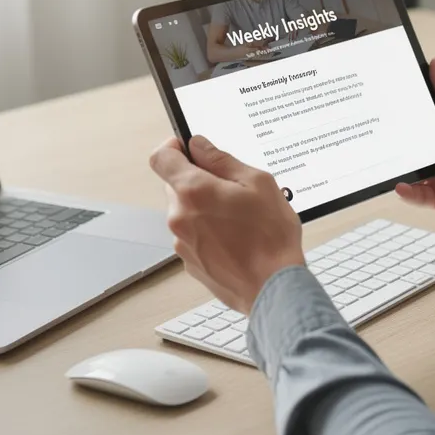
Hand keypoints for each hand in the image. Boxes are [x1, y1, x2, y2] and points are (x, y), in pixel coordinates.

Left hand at [149, 136, 303, 313]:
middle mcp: (179, 217)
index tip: (187, 148)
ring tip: (239, 220)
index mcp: (193, 191)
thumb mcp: (258, 183)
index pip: (161, 157)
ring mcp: (182, 243)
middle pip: (175, 185)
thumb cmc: (271, 238)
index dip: (173, 147)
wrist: (273, 288)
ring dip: (205, 209)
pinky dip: (208, 232)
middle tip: (231, 189)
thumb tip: (200, 146)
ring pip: (186, 212)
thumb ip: (222, 160)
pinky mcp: (189, 262)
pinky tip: (235, 239)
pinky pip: (193, 236)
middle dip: (198, 181)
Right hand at [395, 58, 434, 236]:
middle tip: (373, 129)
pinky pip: (418, 196)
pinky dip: (407, 192)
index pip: (421, 115)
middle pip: (410, 142)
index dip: (403, 108)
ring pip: (411, 169)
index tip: (382, 98)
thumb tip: (433, 62)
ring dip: (396, 165)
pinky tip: (401, 184)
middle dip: (393, 138)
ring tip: (379, 158)